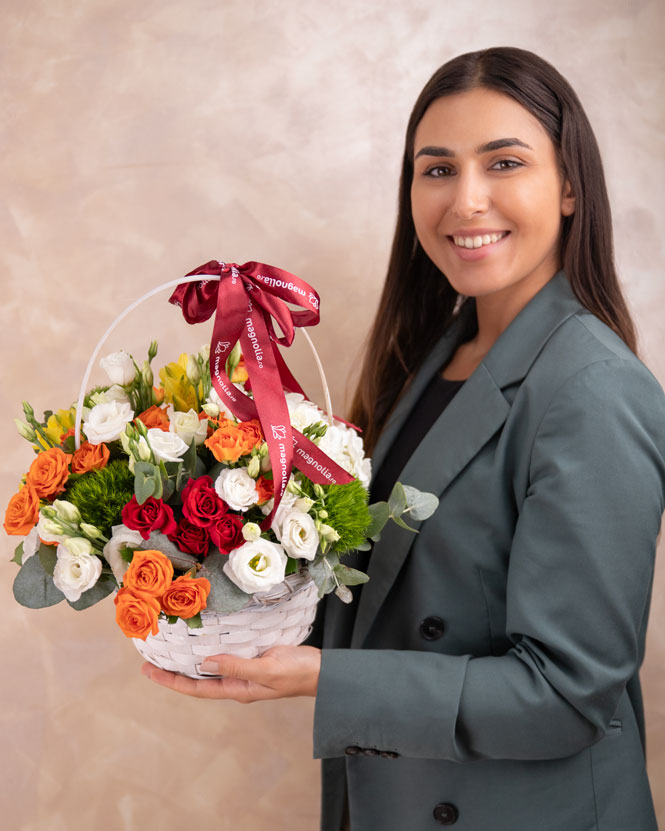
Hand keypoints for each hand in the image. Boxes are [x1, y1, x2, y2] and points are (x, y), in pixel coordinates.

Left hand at [141, 644, 321, 701]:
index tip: (149, 671)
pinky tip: (204, 642)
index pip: (196, 688)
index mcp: (238, 690)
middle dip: (173, 673)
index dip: (171, 681)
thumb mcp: (267, 669)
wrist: (323, 672)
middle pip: (198, 681)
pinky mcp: (254, 660)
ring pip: (209, 669)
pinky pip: (225, 658)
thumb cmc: (298, 672)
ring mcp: (245, 673)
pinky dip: (209, 651)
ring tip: (170, 652)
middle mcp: (237, 684)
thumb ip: (237, 667)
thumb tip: (204, 662)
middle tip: (150, 661)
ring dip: (189, 662)